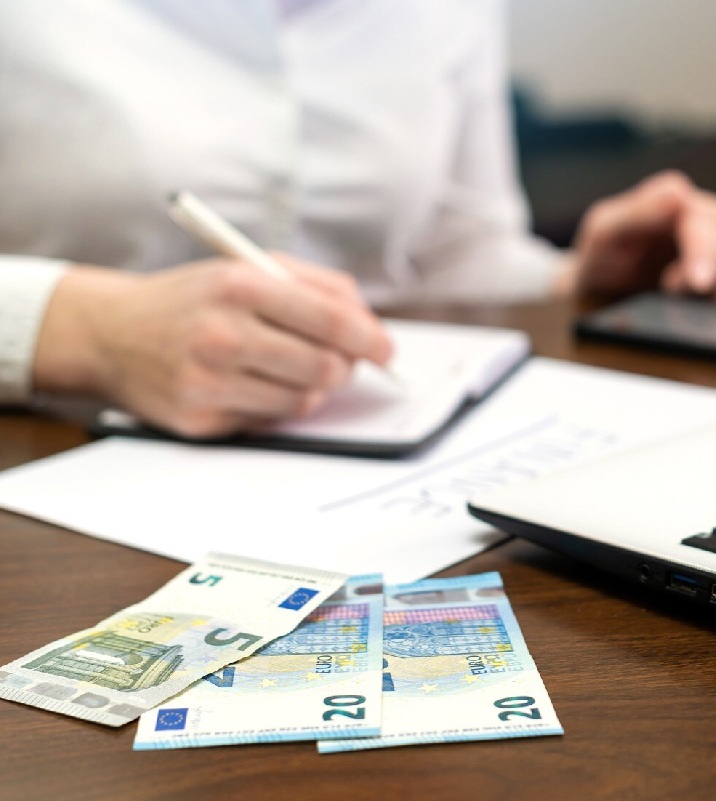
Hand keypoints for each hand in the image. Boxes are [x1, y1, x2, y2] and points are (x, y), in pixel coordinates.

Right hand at [33, 256, 392, 437]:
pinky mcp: (199, 418)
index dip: (370, 339)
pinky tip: (252, 383)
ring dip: (311, 387)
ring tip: (288, 366)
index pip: (331, 319)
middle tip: (341, 362)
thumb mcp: (248, 268)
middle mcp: (222, 333)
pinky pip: (271, 421)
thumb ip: (317, 287)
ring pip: (304, 400)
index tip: (387, 350)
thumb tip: (370, 327)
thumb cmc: (195, 299)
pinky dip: (277, 405)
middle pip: (325, 367)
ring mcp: (208, 380)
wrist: (111, 332)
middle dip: (344, 367)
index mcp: (239, 284)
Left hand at [561, 170, 715, 301]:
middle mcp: (701, 214)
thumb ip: (639, 211)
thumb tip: (680, 196)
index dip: (707, 252)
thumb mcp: (605, 230)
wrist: (599, 289)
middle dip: (714, 271)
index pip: (707, 220)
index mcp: (673, 197)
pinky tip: (704, 302)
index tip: (698, 283)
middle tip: (672, 290)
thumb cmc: (599, 255)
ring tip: (685, 297)